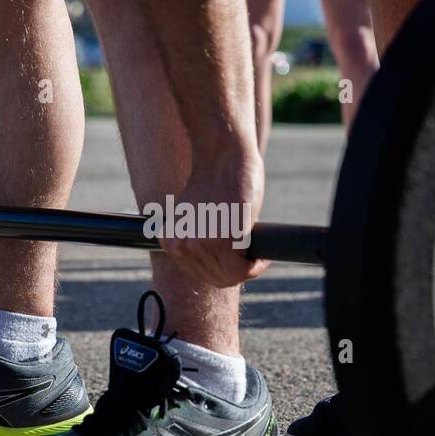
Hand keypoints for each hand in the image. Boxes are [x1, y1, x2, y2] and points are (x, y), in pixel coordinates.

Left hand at [161, 147, 269, 287]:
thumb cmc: (215, 183)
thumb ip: (198, 239)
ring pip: (232, 276)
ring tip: (258, 254)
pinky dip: (258, 264)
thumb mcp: (197, 218)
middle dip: (238, 273)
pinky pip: (245, 269)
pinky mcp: (224, 241)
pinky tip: (262, 256)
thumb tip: (215, 261)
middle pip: (217, 279)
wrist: (222, 156)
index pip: (201, 274)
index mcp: (172, 242)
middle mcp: (183, 247)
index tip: (240, 264)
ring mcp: (202, 245)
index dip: (224, 273)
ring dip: (250, 268)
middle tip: (254, 261)